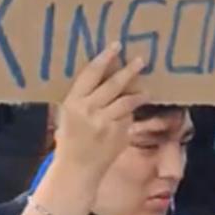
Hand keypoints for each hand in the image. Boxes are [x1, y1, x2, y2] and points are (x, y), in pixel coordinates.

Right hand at [52, 43, 148, 183]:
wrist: (77, 169)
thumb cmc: (71, 138)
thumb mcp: (68, 115)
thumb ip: (83, 96)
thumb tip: (103, 70)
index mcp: (73, 102)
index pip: (90, 75)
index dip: (104, 58)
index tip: (116, 46)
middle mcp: (89, 111)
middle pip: (113, 85)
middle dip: (128, 70)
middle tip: (141, 59)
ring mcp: (105, 123)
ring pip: (127, 101)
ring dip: (139, 93)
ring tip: (146, 90)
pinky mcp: (119, 134)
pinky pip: (129, 117)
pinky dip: (132, 113)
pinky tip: (134, 112)